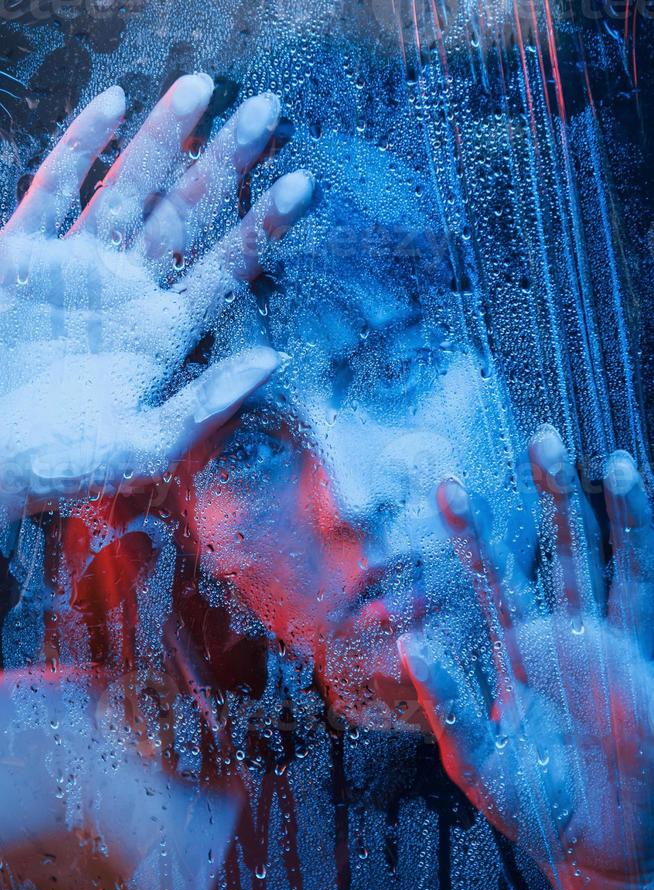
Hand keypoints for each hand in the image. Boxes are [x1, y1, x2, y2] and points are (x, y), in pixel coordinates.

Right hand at [0, 75, 312, 513]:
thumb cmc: (57, 466)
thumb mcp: (141, 447)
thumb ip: (206, 404)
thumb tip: (273, 359)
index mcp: (162, 334)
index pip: (226, 269)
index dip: (262, 226)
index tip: (303, 186)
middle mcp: (128, 291)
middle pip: (187, 213)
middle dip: (226, 162)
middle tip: (269, 111)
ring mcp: (77, 267)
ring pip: (129, 187)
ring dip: (164, 137)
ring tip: (203, 86)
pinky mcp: (23, 254)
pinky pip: (55, 188)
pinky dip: (81, 147)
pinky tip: (113, 104)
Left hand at [401, 427, 653, 889]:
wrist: (599, 854)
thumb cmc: (535, 810)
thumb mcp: (479, 760)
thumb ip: (449, 701)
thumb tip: (408, 642)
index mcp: (517, 652)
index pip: (492, 577)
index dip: (473, 532)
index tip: (449, 484)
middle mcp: (563, 636)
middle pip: (556, 549)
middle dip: (549, 495)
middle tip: (541, 436)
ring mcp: (608, 645)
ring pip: (608, 561)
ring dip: (606, 511)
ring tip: (606, 457)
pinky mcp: (644, 663)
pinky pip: (646, 593)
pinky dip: (639, 544)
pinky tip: (634, 496)